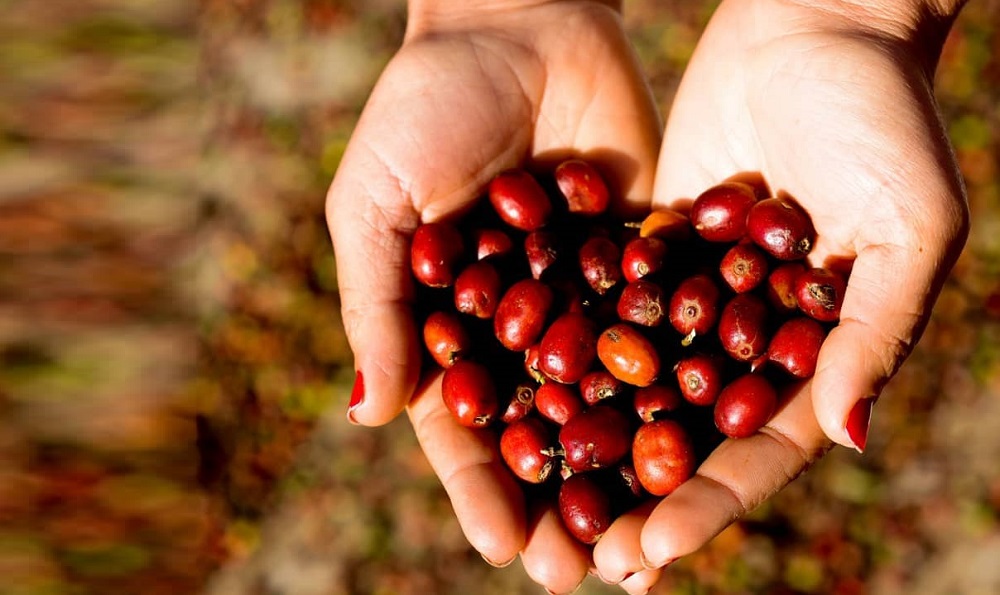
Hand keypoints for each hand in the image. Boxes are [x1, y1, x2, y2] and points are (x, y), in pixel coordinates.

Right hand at [325, 2, 661, 591]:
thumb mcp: (377, 204)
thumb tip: (369, 417)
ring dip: (626, 464)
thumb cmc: (421, 108)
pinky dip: (682, 382)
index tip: (505, 548)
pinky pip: (661, 327)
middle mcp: (519, 323)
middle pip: (541, 426)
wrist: (514, 22)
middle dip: (559, 498)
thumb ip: (376, 304)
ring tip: (649, 533)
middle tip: (584, 571)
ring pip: (607, 396)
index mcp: (447, 322)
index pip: (461, 423)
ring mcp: (583, 295)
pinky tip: (705, 435)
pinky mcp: (642, 258)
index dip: (481, 486)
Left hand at [590, 0, 968, 588]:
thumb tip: (847, 434)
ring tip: (533, 496)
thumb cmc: (885, 119)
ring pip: (634, 383)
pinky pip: (603, 310)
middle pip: (685, 434)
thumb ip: (877, 329)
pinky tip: (514, 393)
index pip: (757, 449)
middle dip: (635, 495)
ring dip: (590, 440)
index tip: (649, 552)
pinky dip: (564, 352)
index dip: (707, 504)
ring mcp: (694, 295)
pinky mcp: (648, 250)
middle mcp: (749, 335)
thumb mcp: (908, 223)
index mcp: (817, 350)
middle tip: (576, 558)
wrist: (816, 23)